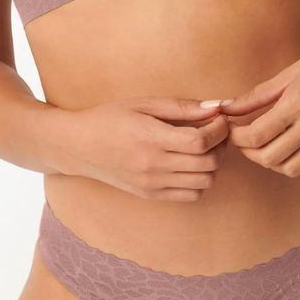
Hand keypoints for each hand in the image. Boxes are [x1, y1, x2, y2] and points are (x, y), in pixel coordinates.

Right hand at [63, 96, 230, 200]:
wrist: (78, 146)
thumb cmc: (110, 118)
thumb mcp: (143, 104)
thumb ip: (181, 107)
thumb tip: (216, 108)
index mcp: (150, 138)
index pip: (200, 141)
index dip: (219, 129)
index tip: (219, 117)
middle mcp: (153, 166)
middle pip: (208, 163)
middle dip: (221, 144)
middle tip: (216, 130)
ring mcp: (152, 184)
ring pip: (205, 182)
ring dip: (213, 163)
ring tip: (204, 147)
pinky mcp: (151, 195)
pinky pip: (191, 195)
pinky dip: (200, 180)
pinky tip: (191, 164)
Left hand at [218, 28, 299, 177]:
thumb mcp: (289, 73)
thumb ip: (256, 95)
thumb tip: (226, 108)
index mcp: (297, 102)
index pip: (255, 135)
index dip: (237, 137)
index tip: (232, 130)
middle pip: (269, 158)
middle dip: (249, 152)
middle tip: (244, 140)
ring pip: (291, 169)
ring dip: (272, 162)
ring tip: (267, 145)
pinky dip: (297, 164)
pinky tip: (291, 147)